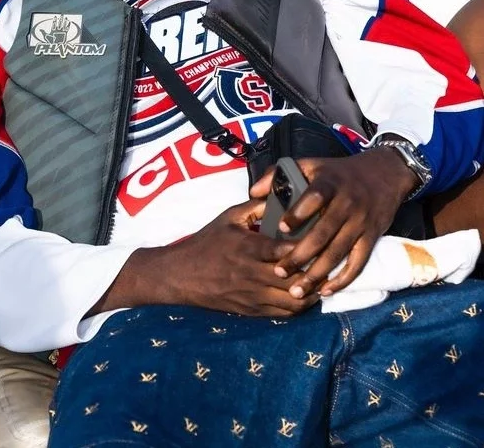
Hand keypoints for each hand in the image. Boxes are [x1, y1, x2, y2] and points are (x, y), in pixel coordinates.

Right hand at [159, 200, 318, 316]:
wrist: (182, 275)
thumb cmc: (207, 241)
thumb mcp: (229, 217)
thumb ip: (256, 207)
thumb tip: (282, 195)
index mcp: (248, 248)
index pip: (285, 251)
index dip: (306, 248)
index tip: (319, 238)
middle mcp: (253, 274)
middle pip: (295, 279)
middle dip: (314, 271)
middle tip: (327, 260)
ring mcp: (253, 296)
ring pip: (294, 301)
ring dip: (311, 291)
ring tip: (320, 278)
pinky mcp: (252, 311)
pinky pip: (284, 314)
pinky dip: (300, 306)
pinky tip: (306, 293)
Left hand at [250, 149, 417, 298]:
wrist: (384, 173)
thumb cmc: (337, 172)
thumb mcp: (310, 164)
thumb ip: (279, 174)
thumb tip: (253, 192)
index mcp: (329, 183)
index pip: (315, 197)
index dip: (299, 212)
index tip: (281, 227)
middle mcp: (347, 203)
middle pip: (324, 232)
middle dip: (301, 255)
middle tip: (279, 271)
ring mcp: (360, 222)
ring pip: (338, 252)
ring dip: (317, 274)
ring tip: (296, 290)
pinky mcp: (372, 237)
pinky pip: (358, 263)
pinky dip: (343, 279)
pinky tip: (326, 291)